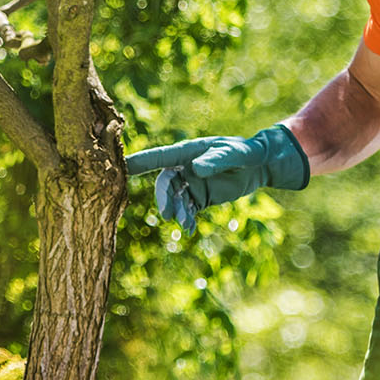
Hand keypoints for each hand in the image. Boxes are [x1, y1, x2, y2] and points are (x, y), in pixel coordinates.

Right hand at [124, 125, 309, 230]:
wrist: (259, 166)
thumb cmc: (245, 152)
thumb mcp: (233, 154)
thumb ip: (215, 160)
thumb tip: (194, 169)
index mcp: (187, 152)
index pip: (159, 157)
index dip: (140, 162)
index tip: (121, 167)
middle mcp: (184, 168)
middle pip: (165, 183)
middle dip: (163, 197)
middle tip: (167, 213)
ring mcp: (191, 184)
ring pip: (175, 199)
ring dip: (177, 211)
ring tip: (184, 222)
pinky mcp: (200, 198)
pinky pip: (187, 209)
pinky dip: (186, 218)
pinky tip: (189, 228)